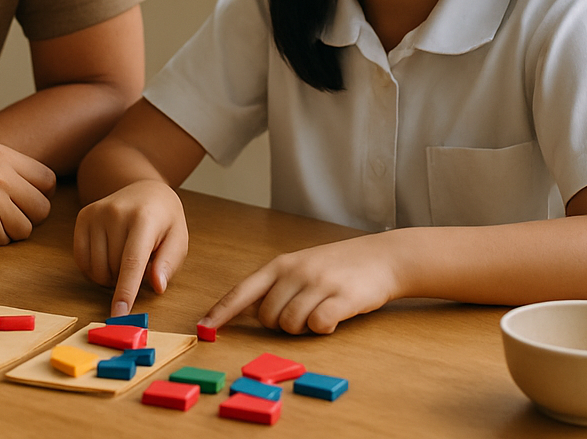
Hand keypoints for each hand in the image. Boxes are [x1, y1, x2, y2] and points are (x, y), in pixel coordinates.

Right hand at [0, 141, 56, 246]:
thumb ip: (1, 165)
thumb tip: (32, 185)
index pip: (47, 180)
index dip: (36, 195)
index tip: (19, 201)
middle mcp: (0, 174)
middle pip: (42, 208)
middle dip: (26, 217)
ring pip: (26, 229)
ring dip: (8, 232)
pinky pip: (3, 242)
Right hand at [73, 180, 188, 316]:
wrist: (145, 191)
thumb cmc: (164, 221)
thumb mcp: (178, 240)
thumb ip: (168, 264)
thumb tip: (157, 286)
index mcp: (144, 218)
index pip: (131, 261)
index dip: (125, 291)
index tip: (119, 314)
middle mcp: (116, 212)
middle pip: (113, 269)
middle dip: (126, 280)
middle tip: (141, 265)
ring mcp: (96, 213)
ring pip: (96, 268)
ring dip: (110, 276)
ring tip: (125, 260)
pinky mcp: (83, 217)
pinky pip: (81, 260)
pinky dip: (94, 269)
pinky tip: (108, 257)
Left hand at [200, 234, 399, 334]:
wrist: (382, 257)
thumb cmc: (337, 266)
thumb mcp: (300, 267)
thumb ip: (274, 287)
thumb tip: (245, 311)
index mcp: (281, 265)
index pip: (243, 291)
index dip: (222, 312)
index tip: (203, 327)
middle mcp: (295, 272)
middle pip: (267, 317)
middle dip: (280, 324)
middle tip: (303, 312)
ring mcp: (318, 284)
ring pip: (290, 325)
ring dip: (303, 328)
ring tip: (319, 312)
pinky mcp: (341, 298)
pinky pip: (318, 326)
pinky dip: (323, 328)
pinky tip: (334, 316)